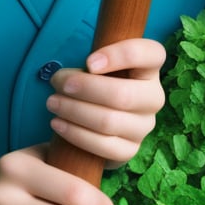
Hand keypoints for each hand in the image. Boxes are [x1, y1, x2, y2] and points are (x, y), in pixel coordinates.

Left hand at [46, 38, 165, 165]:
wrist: (97, 118)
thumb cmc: (97, 81)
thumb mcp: (99, 64)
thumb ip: (91, 64)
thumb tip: (64, 79)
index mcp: (149, 68)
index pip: (151, 54)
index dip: (121, 55)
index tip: (89, 62)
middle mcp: (153, 98)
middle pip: (122, 95)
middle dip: (84, 88)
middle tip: (57, 83)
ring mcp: (144, 126)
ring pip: (109, 121)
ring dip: (74, 111)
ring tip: (52, 102)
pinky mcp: (131, 150)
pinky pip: (103, 146)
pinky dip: (76, 134)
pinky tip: (57, 124)